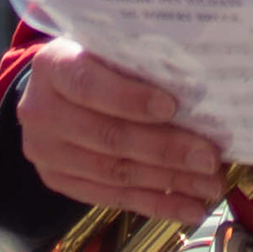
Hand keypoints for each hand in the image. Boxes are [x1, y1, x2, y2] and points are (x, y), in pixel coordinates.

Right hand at [17, 40, 223, 224]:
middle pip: (109, 136)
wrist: (55, 84)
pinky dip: (155, 203)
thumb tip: (201, 85)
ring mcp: (47, 153)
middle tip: (210, 158)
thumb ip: (139, 57)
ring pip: (114, 172)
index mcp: (53, 66)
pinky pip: (112, 197)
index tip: (173, 107)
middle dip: (166, 150)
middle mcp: (42, 112)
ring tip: (209, 187)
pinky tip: (188, 208)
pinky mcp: (59, 181)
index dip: (130, 98)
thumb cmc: (98, 55)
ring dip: (168, 182)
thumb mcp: (109, 43)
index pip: (90, 85)